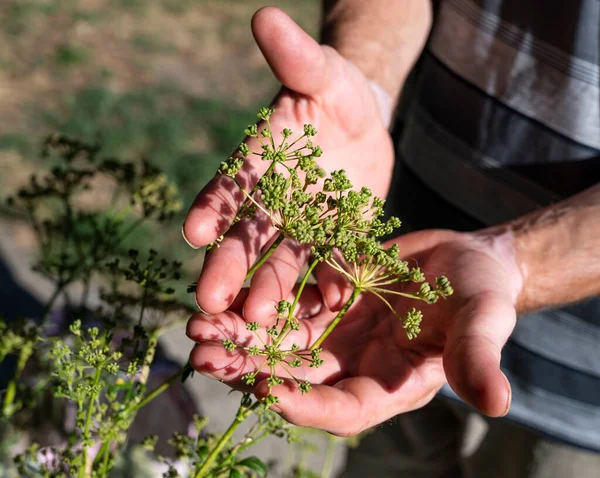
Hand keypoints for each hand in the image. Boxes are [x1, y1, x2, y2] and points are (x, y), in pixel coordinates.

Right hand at [182, 7, 393, 320]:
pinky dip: (329, 286)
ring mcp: (305, 228)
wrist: (362, 123)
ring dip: (270, 290)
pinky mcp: (337, 242)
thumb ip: (296, 58)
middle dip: (229, 266)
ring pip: (283, 263)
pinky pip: (332, 267)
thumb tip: (265, 16)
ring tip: (259, 318)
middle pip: (247, 237)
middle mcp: (274, 203)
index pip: (230, 186)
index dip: (213, 205)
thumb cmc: (335, 93)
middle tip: (208, 300)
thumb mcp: (321, 72)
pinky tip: (330, 305)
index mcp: (260, 163)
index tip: (195, 230)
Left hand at [186, 229, 522, 435]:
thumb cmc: (483, 295)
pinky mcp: (326, 302)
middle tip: (205, 357)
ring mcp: (337, 335)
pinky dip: (256, 303)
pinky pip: (286, 305)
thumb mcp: (483, 322)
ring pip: (280, 344)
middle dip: (250, 369)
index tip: (269, 391)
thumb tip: (499, 404)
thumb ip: (476, 359)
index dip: (308, 404)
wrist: (466, 259)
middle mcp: (355, 366)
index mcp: (391, 385)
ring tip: (198, 328)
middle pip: (296, 378)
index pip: (344, 408)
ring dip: (240, 337)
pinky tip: (222, 295)